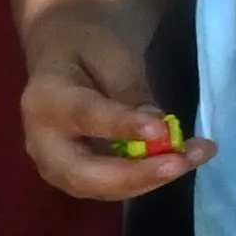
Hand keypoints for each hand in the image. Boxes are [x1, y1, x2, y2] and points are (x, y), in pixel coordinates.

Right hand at [21, 31, 204, 202]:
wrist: (65, 53)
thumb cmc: (88, 48)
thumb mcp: (112, 54)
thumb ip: (131, 90)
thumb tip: (158, 129)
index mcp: (45, 98)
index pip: (85, 117)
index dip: (123, 127)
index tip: (163, 130)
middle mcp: (41, 141)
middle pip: (83, 173)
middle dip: (135, 174)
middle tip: (180, 163)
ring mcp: (54, 164)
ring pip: (99, 188)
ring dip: (149, 179)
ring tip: (194, 157)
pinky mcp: (75, 175)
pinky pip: (110, 187)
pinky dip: (147, 179)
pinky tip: (183, 160)